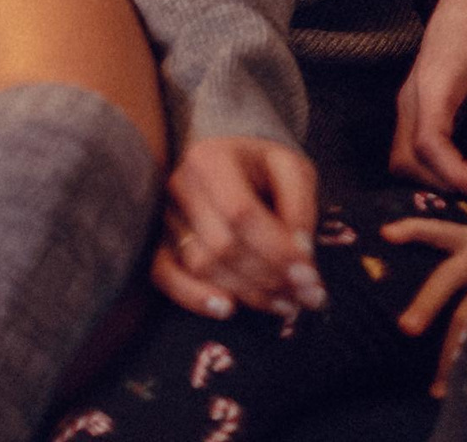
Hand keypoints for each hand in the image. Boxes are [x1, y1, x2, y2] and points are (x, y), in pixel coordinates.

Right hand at [151, 136, 326, 319]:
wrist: (230, 159)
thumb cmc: (263, 166)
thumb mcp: (292, 168)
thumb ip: (300, 205)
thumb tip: (300, 254)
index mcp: (212, 158)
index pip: (241, 212)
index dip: (275, 249)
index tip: (308, 274)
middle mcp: (180, 186)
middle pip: (222, 244)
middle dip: (269, 277)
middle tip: (308, 296)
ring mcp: (164, 217)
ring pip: (202, 266)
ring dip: (247, 292)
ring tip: (286, 303)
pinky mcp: (157, 242)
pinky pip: (164, 277)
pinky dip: (194, 297)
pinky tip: (228, 308)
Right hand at [391, 0, 466, 200]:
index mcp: (434, 85)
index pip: (429, 144)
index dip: (455, 174)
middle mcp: (411, 98)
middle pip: (407, 160)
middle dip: (444, 183)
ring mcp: (409, 103)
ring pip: (404, 158)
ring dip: (437, 177)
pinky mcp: (415, 107)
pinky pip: (413, 147)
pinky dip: (436, 165)